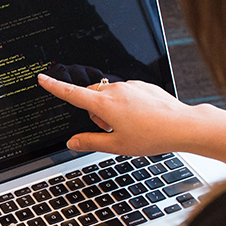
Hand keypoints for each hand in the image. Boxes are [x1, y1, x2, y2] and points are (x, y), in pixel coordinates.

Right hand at [38, 74, 225, 170]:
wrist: (182, 126)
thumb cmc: (151, 136)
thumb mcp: (116, 146)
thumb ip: (90, 142)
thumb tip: (72, 142)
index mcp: (104, 104)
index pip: (72, 94)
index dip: (54, 87)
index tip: (42, 79)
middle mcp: (115, 90)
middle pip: (91, 97)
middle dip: (94, 112)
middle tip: (111, 130)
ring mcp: (130, 86)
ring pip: (109, 95)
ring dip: (111, 109)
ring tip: (130, 126)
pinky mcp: (142, 86)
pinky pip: (126, 93)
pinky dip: (126, 105)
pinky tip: (141, 119)